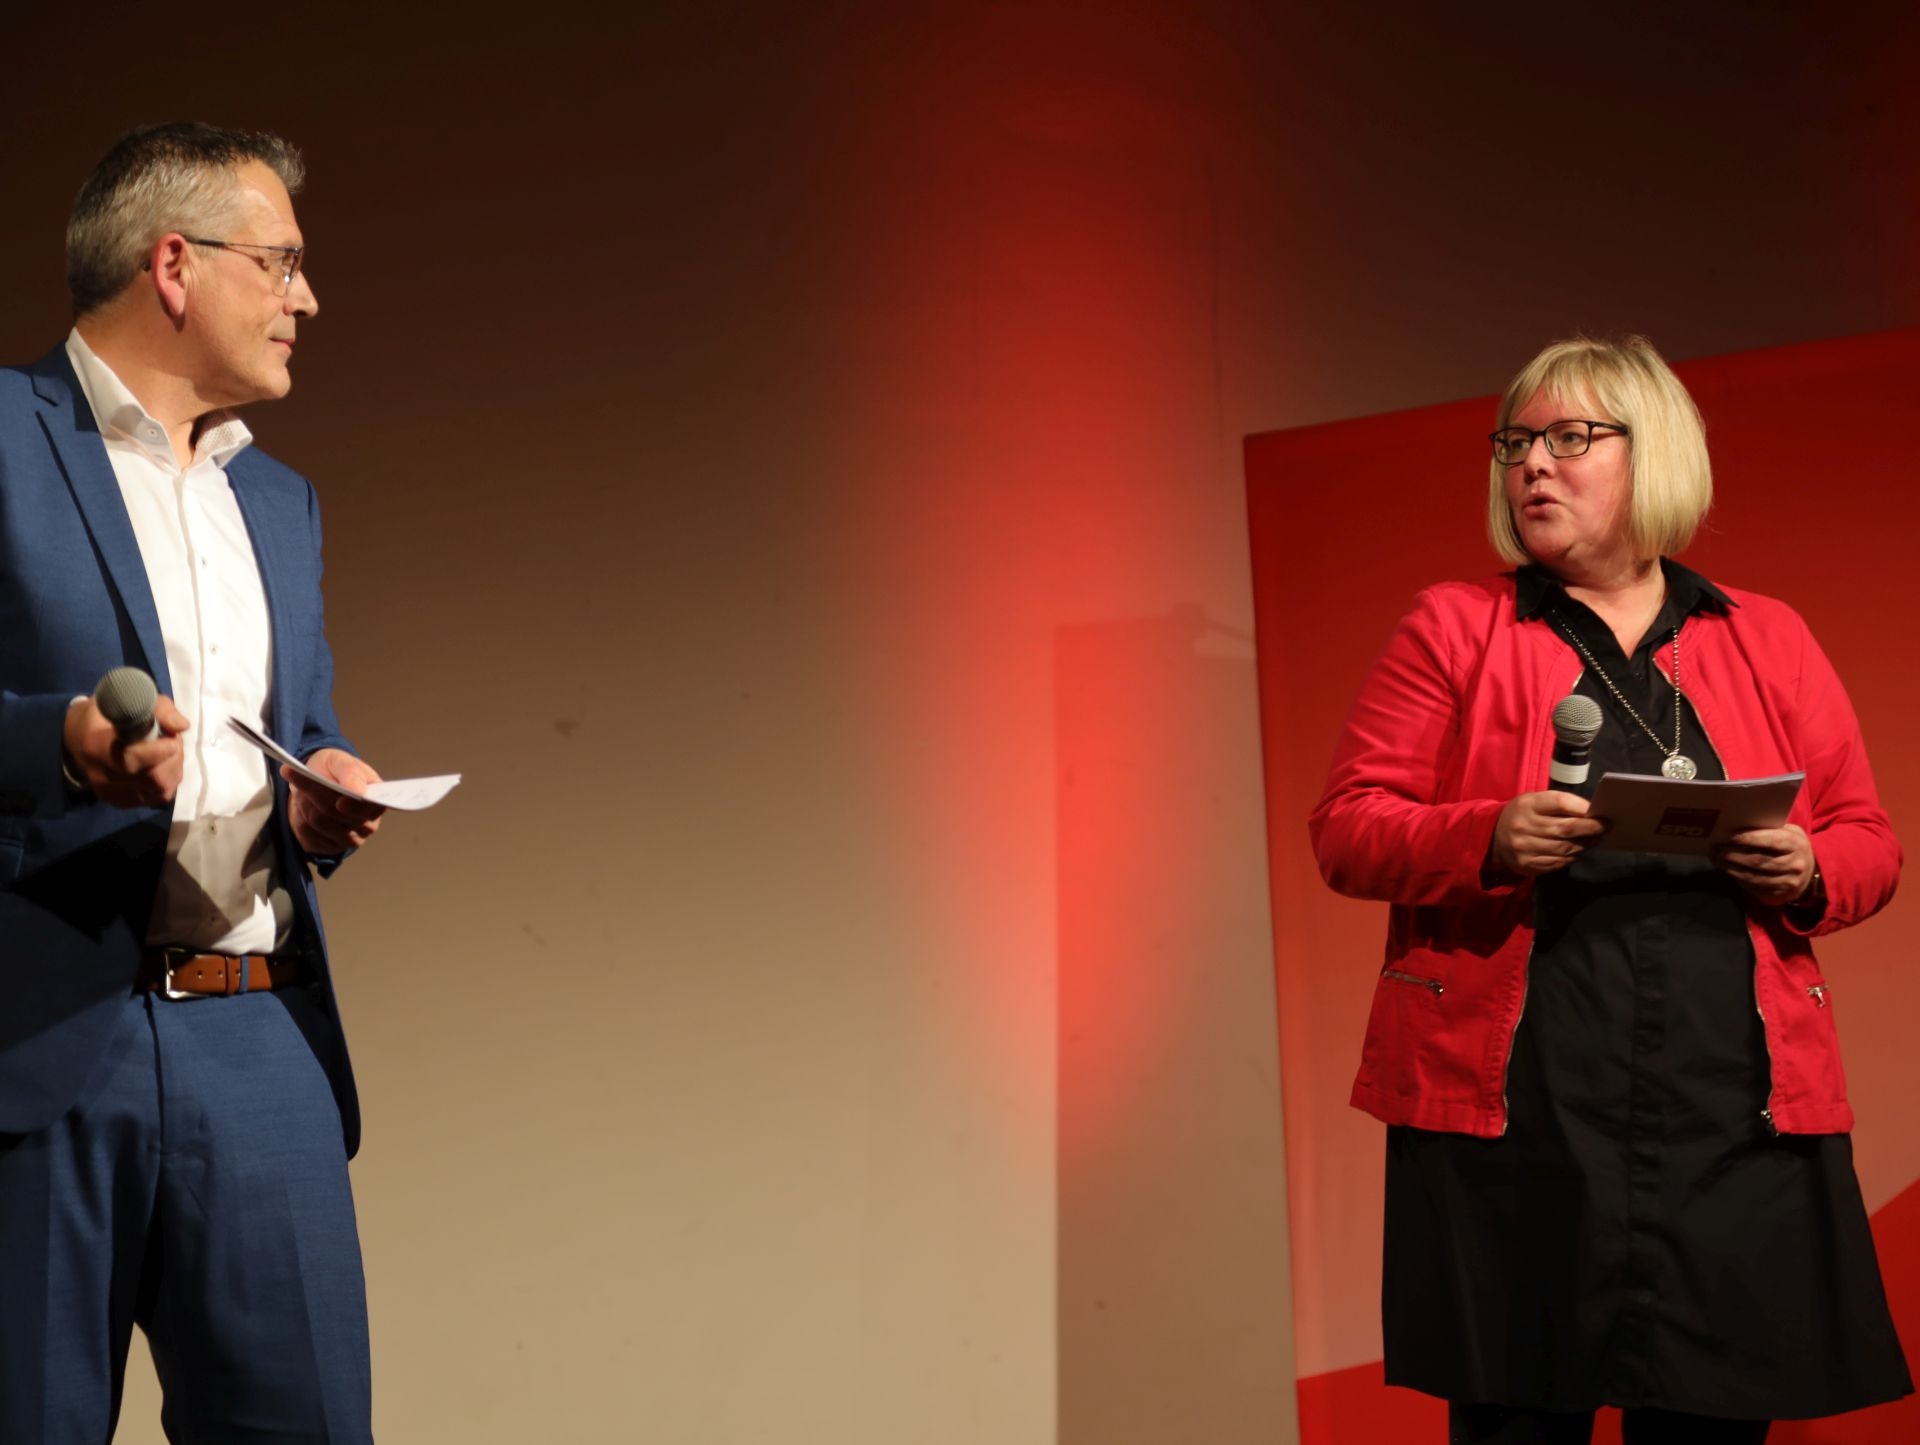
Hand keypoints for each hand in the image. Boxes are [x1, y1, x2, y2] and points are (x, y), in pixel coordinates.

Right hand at [63, 694, 189, 806]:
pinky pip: (158, 797)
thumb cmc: (108, 715)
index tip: (171, 739)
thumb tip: (182, 726)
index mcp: (97, 746)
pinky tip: (160, 766)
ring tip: (166, 752)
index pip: (131, 760)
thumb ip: (159, 709)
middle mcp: (101, 775)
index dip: (158, 752)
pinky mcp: (120, 802)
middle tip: (172, 741)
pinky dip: (167, 780)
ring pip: (161, 790)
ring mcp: (110, 793)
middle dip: (173, 758)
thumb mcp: (131, 699)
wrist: (79, 739)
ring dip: (174, 769)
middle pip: (154, 779)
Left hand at [284, 748, 386, 855]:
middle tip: (296, 775)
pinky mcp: (330, 847)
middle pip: (337, 814)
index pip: (371, 809)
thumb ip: (351, 772)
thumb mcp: (341, 761)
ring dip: (305, 804)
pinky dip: (299, 817)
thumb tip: (358, 791)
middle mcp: (368, 825)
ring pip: (319, 823)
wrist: (316, 782)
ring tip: (302, 791)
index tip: (340, 803)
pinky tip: (303, 807)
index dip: (355, 807)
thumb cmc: (333, 770)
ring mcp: (350, 839)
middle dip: (315, 793)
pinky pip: (307, 834)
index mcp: (377, 801)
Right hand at [1491, 790, 1606, 877]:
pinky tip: (1577, 852)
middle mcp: (1523, 825)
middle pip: (1565, 828)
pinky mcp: (1527, 865)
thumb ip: (1559, 805)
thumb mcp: (1535, 802)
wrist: (1493, 837)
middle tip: (1605, 828)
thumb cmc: (1522, 815)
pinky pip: (1557, 863)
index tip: (1600, 813)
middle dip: (1590, 829)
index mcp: (1527, 804)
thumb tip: (1591, 812)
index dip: (1583, 808)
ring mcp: (1524, 848)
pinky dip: (1571, 858)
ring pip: (1565, 848)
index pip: (1560, 802)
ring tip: (1595, 840)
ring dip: (1584, 845)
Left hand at [1711, 825, 1816, 904]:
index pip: (1772, 841)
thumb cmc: (1791, 847)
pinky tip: (1727, 870)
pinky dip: (1737, 878)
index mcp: (1796, 845)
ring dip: (1730, 868)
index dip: (1750, 838)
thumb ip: (1770, 829)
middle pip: (1758, 861)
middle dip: (1733, 854)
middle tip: (1715, 848)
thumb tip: (1738, 824)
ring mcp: (1787, 883)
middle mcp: (1794, 866)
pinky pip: (1754, 888)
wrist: (1811, 872)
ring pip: (1753, 876)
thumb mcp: (1788, 833)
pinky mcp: (1778, 895)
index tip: (1730, 835)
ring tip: (1716, 858)